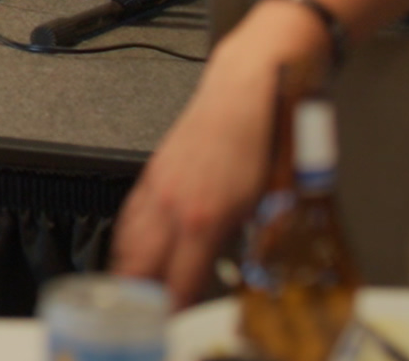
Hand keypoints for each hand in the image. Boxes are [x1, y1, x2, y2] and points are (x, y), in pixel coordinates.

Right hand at [113, 25, 316, 301]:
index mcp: (205, 219)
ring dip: (129, 271)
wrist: (251, 82)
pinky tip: (134, 247)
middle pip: (140, 266)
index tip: (173, 326)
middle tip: (145, 319)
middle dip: (140, 299)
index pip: (179, 283)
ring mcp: (160, 186)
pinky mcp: (156, 169)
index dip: (173, 313)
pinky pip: (131, 215)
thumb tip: (260, 274)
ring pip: (129, 241)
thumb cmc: (269, 133)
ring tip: (133, 295)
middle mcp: (175, 205)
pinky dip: (129, 239)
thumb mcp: (280, 199)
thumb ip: (263, 243)